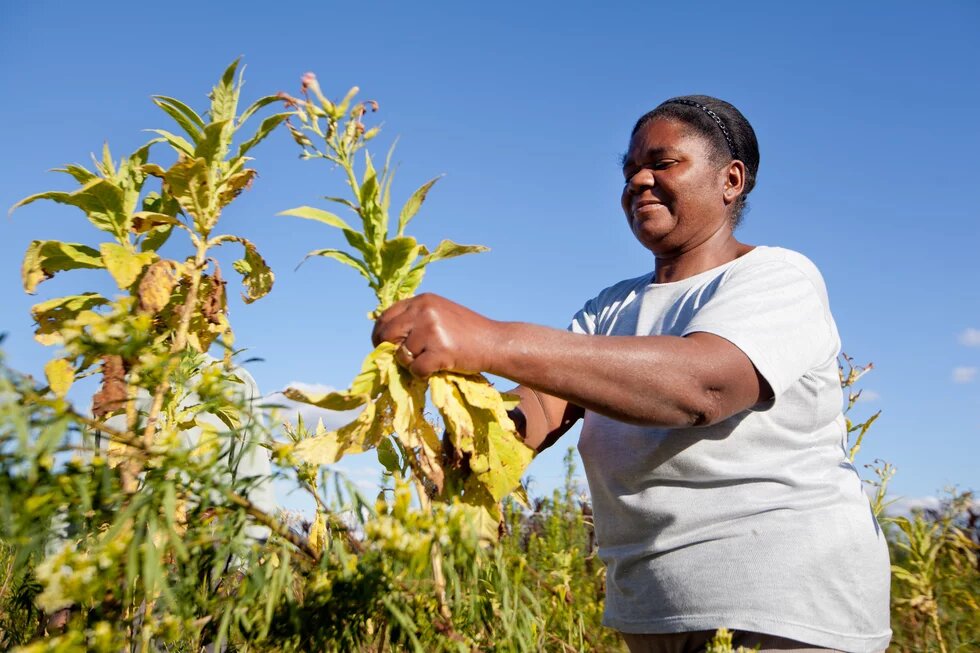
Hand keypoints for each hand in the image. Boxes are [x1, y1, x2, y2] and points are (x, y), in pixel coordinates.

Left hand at [371, 293, 499, 377]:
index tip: (383, 346)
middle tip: (401, 360)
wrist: (496, 342)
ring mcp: (432, 330)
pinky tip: (437, 368)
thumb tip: (383, 337)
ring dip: (412, 364)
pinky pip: (416, 369)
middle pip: (387, 334)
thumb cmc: (467, 332)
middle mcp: (424, 310)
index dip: (379, 334)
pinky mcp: (440, 350)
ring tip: (431, 360)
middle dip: (389, 351)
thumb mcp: (439, 313)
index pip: (385, 316)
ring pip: (402, 355)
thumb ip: (415, 318)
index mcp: (422, 300)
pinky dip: (423, 375)